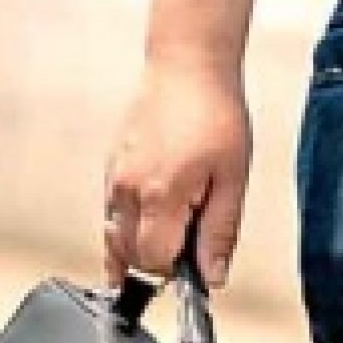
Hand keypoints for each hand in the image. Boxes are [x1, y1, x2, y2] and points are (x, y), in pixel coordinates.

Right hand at [104, 55, 250, 289]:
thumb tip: (212, 277)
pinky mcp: (111, 165)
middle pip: (130, 255)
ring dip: (138, 247)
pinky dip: (125, 227)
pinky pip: (110, 213)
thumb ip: (220, 231)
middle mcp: (129, 189)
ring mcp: (115, 176)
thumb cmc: (214, 113)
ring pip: (114, 237)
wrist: (188, 65)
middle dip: (158, 261)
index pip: (155, 262)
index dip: (177, 271)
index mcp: (161, 194)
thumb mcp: (233, 176)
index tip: (197, 261)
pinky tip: (146, 224)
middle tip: (189, 244)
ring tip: (169, 234)